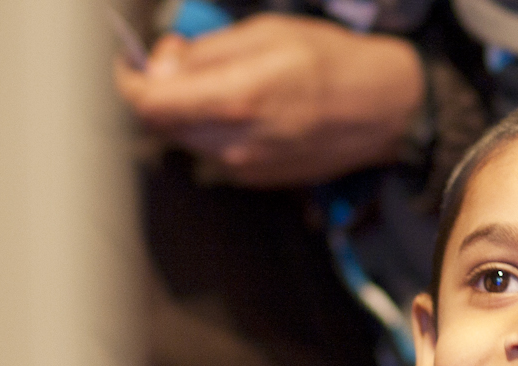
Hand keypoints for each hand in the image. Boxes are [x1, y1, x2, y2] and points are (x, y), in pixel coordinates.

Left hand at [114, 13, 422, 186]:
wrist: (386, 110)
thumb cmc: (334, 64)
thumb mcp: (266, 33)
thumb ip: (207, 51)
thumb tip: (164, 63)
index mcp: (235, 100)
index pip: (148, 104)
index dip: (130, 80)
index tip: (133, 62)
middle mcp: (236, 143)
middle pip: (163, 124)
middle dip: (161, 91)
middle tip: (184, 61)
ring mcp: (249, 168)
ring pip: (187, 140)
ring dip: (188, 110)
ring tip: (220, 82)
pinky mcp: (261, 179)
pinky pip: (216, 153)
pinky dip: (214, 129)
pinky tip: (246, 108)